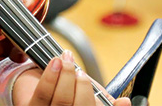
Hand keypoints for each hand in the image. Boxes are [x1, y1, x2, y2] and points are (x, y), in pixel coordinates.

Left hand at [12, 52, 128, 105]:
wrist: (35, 85)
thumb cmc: (66, 92)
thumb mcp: (89, 97)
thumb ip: (105, 101)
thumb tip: (126, 103)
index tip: (123, 100)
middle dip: (84, 88)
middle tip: (81, 73)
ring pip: (61, 103)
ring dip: (67, 77)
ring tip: (67, 60)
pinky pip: (42, 94)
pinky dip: (51, 76)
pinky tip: (55, 62)